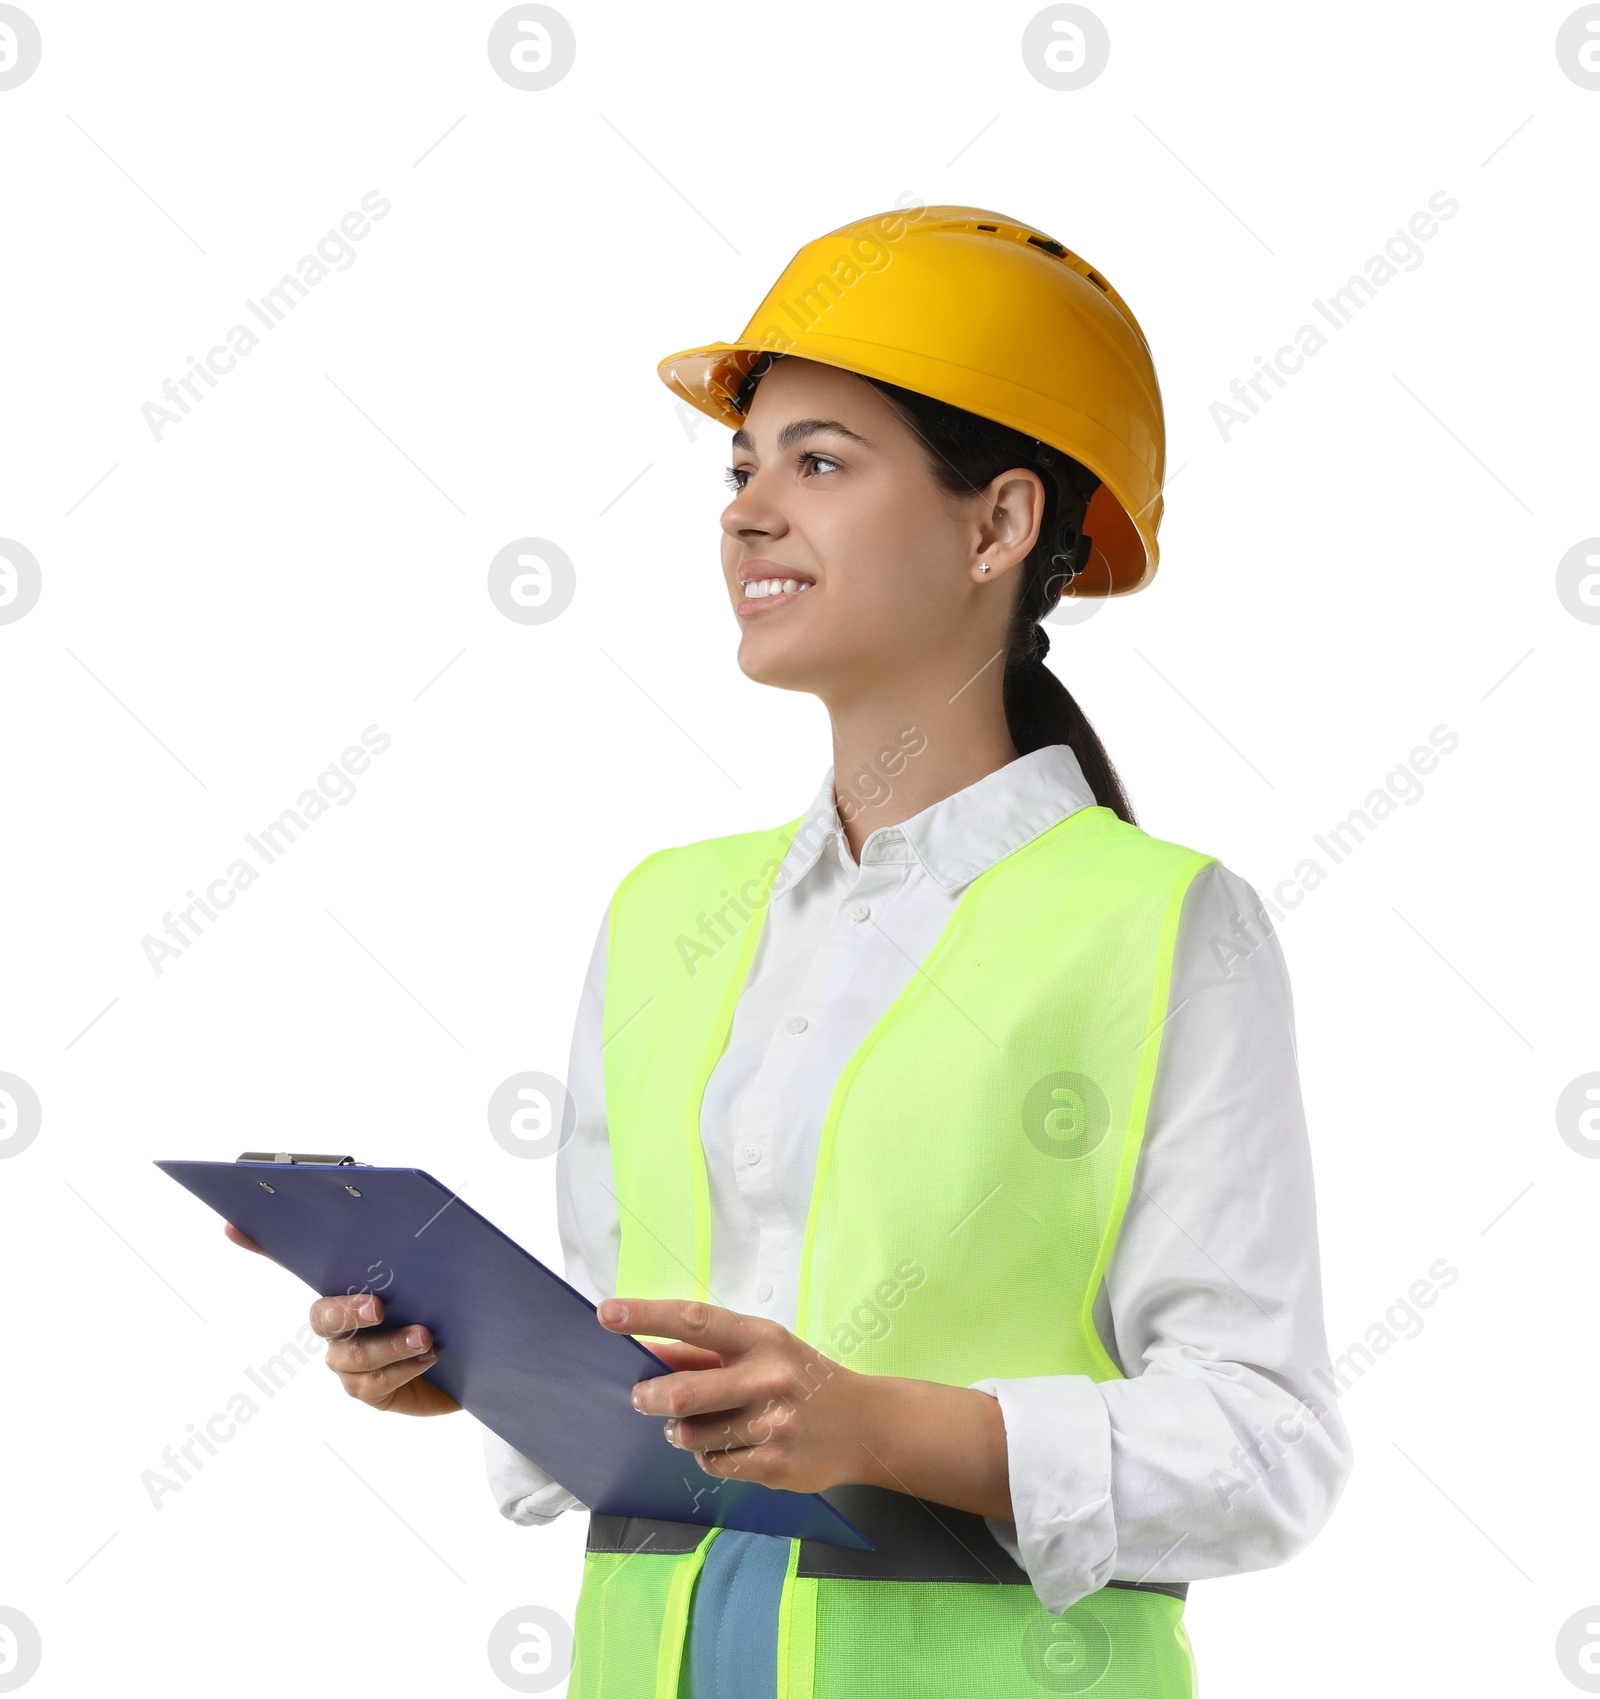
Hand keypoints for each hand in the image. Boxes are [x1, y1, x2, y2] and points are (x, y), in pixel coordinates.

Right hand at [226, 1221, 458, 1417]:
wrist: (478, 1355)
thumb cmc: (450, 1304)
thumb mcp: (440, 1267)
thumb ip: (417, 1244)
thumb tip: (414, 1204)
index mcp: (349, 1283)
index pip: (295, 1260)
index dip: (260, 1244)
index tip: (234, 1224)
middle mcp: (340, 1323)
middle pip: (323, 1315)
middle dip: (346, 1309)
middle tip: (377, 1305)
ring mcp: (350, 1359)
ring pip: (354, 1354)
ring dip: (391, 1344)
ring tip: (425, 1335)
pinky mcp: (371, 1390)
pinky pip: (376, 1383)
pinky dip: (404, 1368)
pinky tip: (431, 1355)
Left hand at [598, 1297, 874, 1493]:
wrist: (868, 1424)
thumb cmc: (804, 1378)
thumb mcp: (766, 1350)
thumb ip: (711, 1352)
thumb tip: (650, 1351)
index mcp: (762, 1338)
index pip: (695, 1320)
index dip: (647, 1317)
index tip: (607, 1313)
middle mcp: (768, 1377)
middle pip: (684, 1392)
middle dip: (649, 1398)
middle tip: (641, 1398)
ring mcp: (773, 1424)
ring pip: (694, 1436)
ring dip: (681, 1432)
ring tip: (693, 1425)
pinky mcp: (775, 1465)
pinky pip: (715, 1465)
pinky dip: (709, 1457)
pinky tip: (728, 1445)